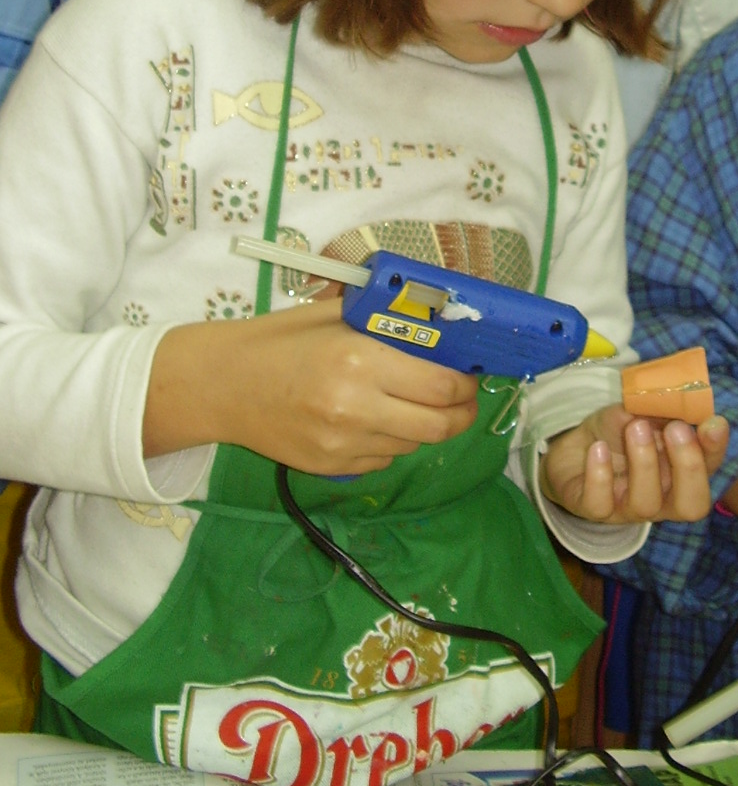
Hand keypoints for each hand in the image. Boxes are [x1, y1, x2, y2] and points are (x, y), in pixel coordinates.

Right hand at [144, 298, 478, 474]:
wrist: (220, 385)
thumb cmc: (280, 341)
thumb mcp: (336, 318)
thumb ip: (388, 325)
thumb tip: (445, 333)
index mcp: (360, 360)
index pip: (441, 386)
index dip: (465, 385)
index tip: (469, 376)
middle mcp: (356, 407)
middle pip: (438, 426)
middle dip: (461, 414)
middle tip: (463, 401)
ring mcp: (343, 444)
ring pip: (413, 446)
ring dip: (426, 428)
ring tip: (417, 406)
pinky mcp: (330, 468)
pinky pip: (383, 460)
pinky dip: (391, 442)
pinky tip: (376, 420)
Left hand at [540, 404, 728, 524]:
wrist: (574, 446)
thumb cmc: (617, 431)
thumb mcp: (640, 411)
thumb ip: (660, 408)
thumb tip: (677, 394)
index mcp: (681, 472)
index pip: (709, 469)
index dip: (715, 449)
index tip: (713, 422)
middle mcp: (662, 497)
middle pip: (691, 504)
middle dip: (688, 467)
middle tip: (676, 428)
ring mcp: (628, 508)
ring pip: (646, 505)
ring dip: (644, 463)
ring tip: (634, 427)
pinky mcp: (594, 509)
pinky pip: (600, 504)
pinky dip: (600, 475)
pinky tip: (598, 448)